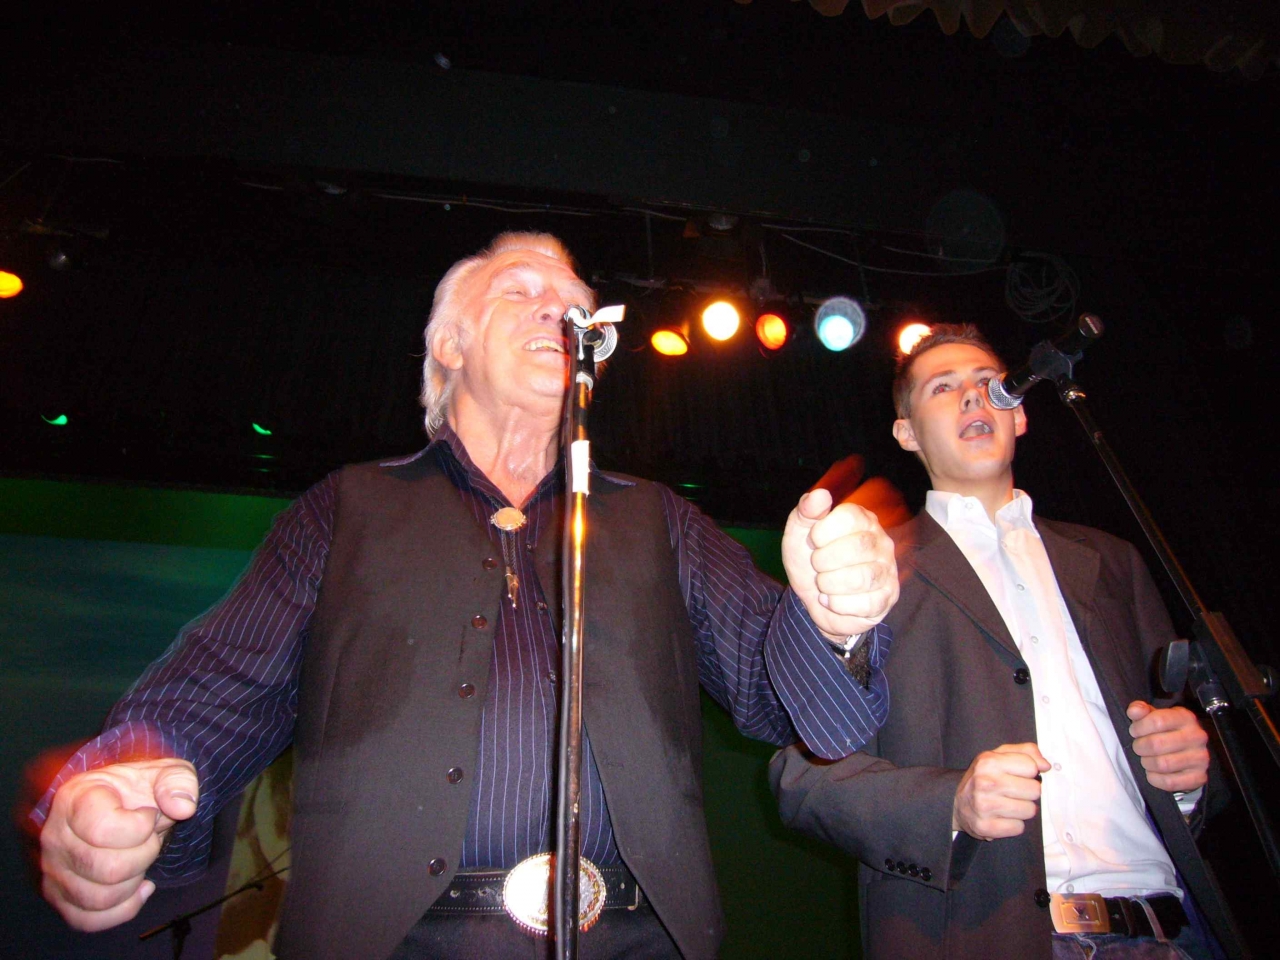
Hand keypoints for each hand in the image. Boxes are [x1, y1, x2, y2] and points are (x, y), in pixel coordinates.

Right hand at [41, 758, 198, 930]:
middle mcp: (55, 836)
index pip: (104, 829)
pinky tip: (139, 886)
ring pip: (100, 898)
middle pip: (108, 869)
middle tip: (149, 839)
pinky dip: (123, 909)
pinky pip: (88, 920)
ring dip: (135, 881)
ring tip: (140, 858)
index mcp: (75, 798)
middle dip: (145, 855)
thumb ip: (178, 783)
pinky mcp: (60, 896)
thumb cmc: (140, 789)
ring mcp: (54, 870)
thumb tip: (183, 808)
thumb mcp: (165, 773)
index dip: (140, 827)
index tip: (149, 814)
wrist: (122, 804)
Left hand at [782, 488, 898, 640]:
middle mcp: (881, 542)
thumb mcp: (799, 533)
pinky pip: (867, 603)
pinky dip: (838, 604)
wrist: (814, 598)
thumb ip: (806, 512)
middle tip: (816, 565)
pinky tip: (830, 600)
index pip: (850, 516)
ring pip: (863, 577)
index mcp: (862, 519)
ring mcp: (887, 570)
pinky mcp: (887, 597)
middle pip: (859, 546)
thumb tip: (820, 494)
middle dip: (825, 560)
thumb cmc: (810, 560)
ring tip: (822, 583)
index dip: (823, 531)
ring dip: (830, 583)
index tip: (813, 541)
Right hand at [952, 743, 1049, 840]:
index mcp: (988, 762)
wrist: (956, 803)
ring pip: (1029, 810)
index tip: (1019, 775)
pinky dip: (1014, 825)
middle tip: (1014, 792)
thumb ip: (1026, 752)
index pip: (1031, 767)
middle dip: (1028, 792)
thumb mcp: (999, 756)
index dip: (1029, 772)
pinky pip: (1019, 828)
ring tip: (1008, 805)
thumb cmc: (984, 778)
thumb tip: (1045, 765)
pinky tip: (1002, 817)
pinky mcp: (985, 827)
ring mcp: (984, 806)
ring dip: (1022, 809)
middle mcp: (985, 782)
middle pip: (1034, 791)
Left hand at [1127, 701, 1208, 792]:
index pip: (1157, 721)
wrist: (1187, 752)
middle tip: (1139, 747)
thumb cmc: (1165, 731)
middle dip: (1140, 747)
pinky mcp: (1199, 777)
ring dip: (1147, 763)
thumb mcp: (1153, 716)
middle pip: (1156, 744)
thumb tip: (1134, 711)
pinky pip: (1170, 782)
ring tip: (1146, 759)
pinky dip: (1155, 779)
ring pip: (1162, 764)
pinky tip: (1153, 772)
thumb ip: (1141, 710)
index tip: (1135, 731)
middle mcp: (1197, 736)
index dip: (1139, 728)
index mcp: (1185, 717)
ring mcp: (1200, 758)